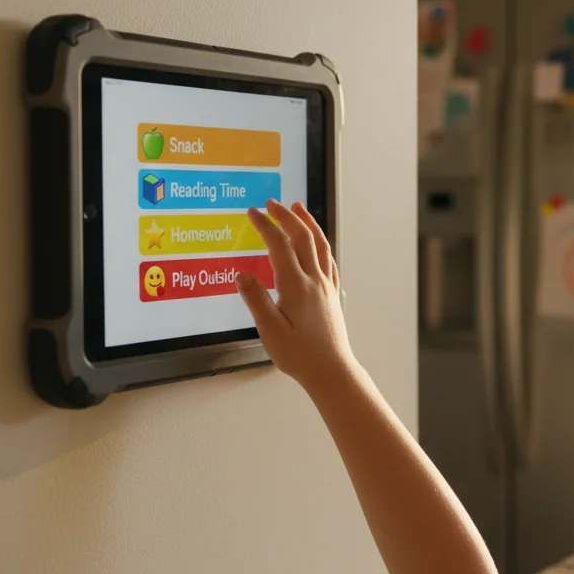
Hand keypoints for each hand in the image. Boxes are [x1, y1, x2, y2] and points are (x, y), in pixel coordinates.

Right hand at [236, 199, 353, 386]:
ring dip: (307, 222)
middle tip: (271, 202)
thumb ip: (256, 300)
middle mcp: (314, 281)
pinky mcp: (332, 294)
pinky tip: (317, 241)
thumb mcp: (270, 331)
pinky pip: (328, 259)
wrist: (331, 370)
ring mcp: (326, 286)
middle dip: (286, 216)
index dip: (265, 226)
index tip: (252, 212)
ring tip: (297, 207)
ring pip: (320, 244)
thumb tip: (241, 274)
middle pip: (302, 237)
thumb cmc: (299, 355)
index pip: (279, 246)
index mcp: (296, 286)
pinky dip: (321, 242)